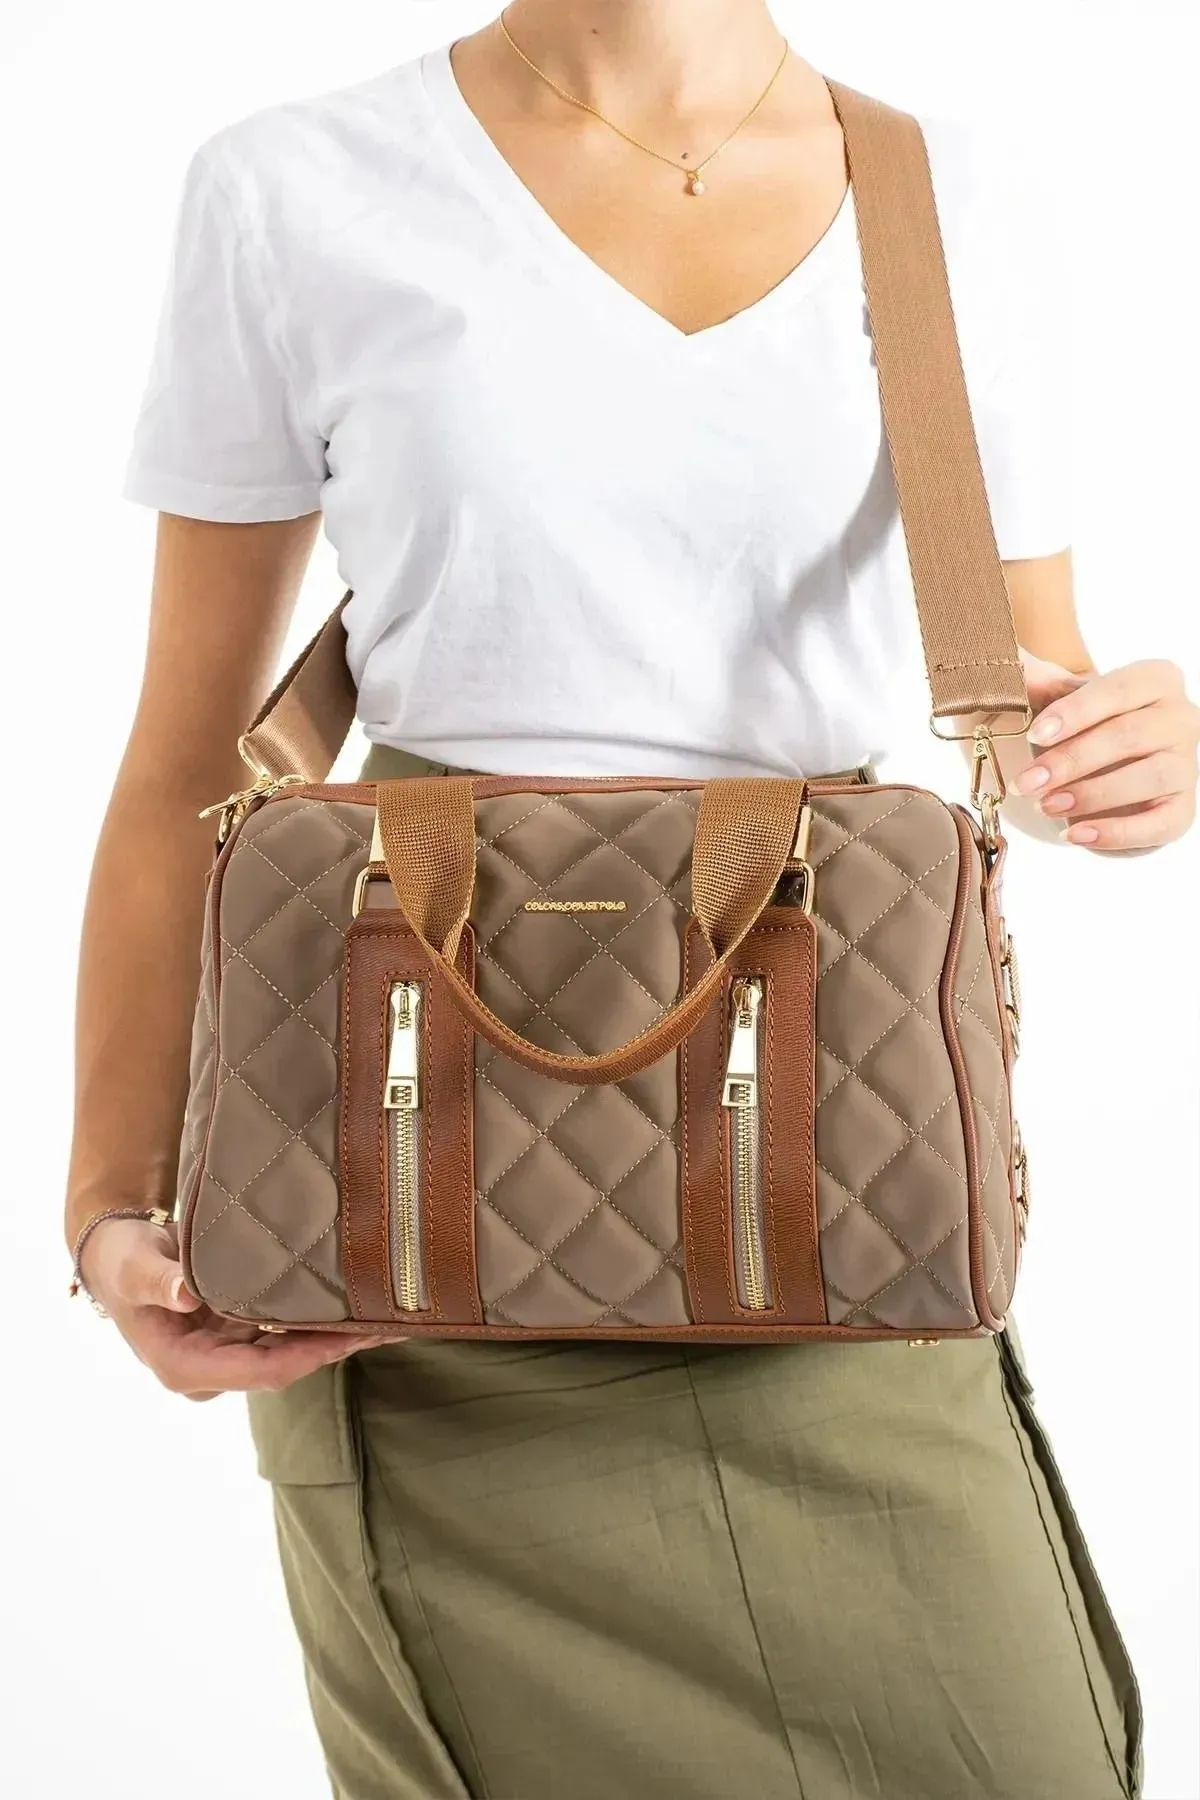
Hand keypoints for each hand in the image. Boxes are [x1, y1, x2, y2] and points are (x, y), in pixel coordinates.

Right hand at [80, 1216, 382, 1400]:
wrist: (118, 1254)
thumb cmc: (122, 1260)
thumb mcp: (134, 1266)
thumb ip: (158, 1280)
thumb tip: (185, 1295)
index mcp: (184, 1367)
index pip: (261, 1373)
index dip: (308, 1356)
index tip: (349, 1338)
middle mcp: (211, 1370)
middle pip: (285, 1366)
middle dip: (335, 1348)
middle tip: (388, 1325)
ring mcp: (227, 1354)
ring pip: (290, 1352)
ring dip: (335, 1336)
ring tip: (387, 1315)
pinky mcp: (238, 1334)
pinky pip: (284, 1333)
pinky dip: (317, 1320)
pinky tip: (355, 1305)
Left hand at [1013, 655, 1198, 851]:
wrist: (1097, 769)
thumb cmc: (1078, 725)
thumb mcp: (1053, 696)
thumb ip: (1036, 680)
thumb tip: (1011, 669)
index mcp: (1157, 679)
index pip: (1119, 689)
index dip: (1076, 712)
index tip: (1035, 734)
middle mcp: (1182, 718)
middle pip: (1129, 736)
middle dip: (1071, 761)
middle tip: (1026, 782)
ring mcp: (1186, 765)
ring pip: (1148, 778)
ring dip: (1091, 795)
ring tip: (1045, 805)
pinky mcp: (1181, 809)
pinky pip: (1159, 825)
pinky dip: (1115, 833)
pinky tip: (1074, 836)